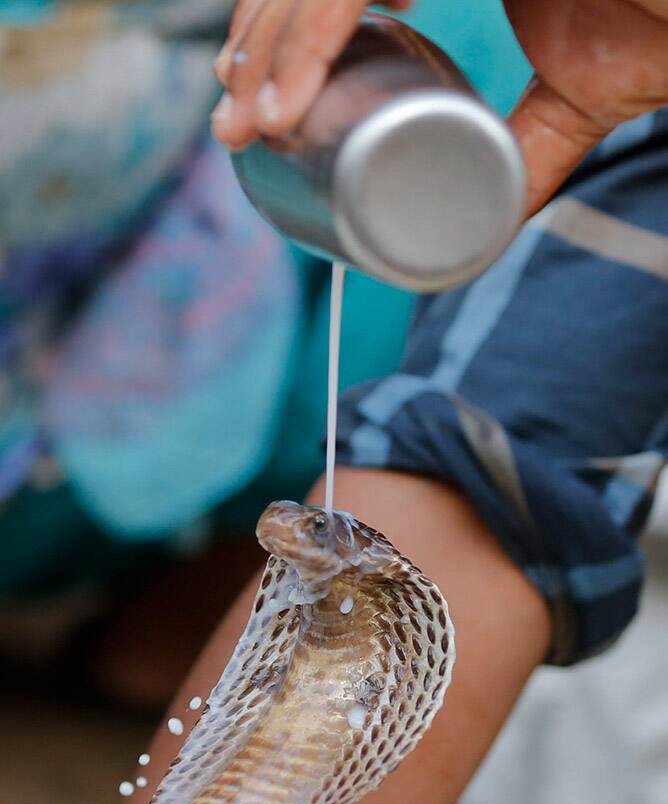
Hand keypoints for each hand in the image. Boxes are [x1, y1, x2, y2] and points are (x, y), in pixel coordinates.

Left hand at [211, 0, 667, 217]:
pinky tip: (292, 85)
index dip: (286, 29)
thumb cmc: (664, 30)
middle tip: (235, 119)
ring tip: (252, 116)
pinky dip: (320, 23)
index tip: (254, 97)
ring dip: (277, 36)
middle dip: (262, 38)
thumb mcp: (579, 99)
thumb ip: (529, 150)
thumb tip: (484, 224)